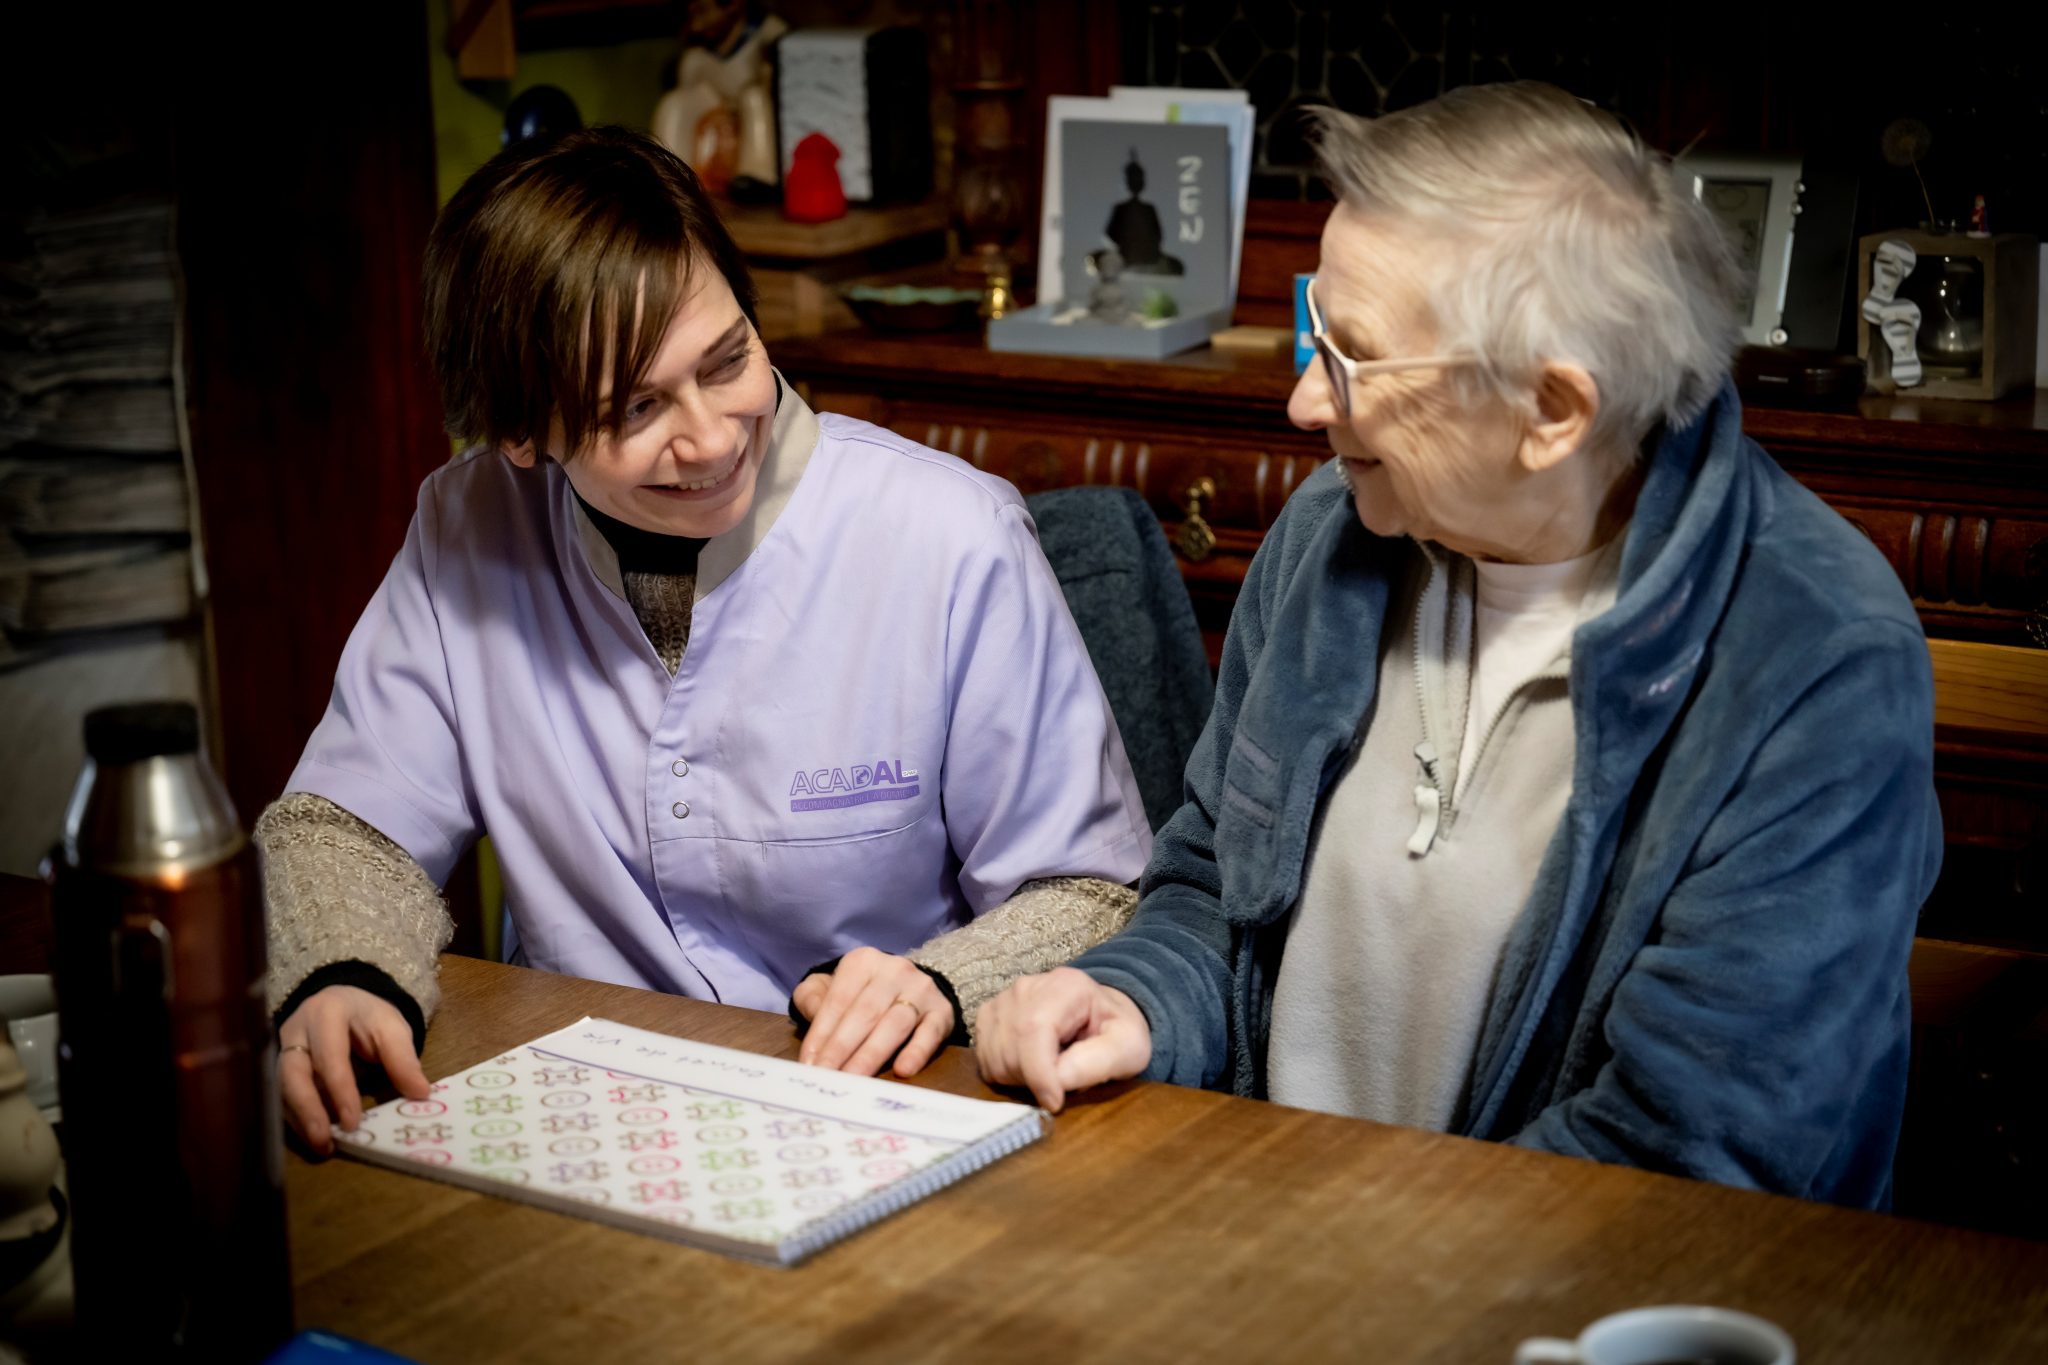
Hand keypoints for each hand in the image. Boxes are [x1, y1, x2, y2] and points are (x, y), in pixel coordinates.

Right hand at [277, 985, 430, 1155]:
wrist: (343, 1003)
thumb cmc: (368, 1017)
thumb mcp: (392, 1028)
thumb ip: (403, 1058)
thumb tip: (420, 1093)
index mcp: (327, 1013)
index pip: (329, 1055)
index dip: (340, 1091)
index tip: (352, 1122)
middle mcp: (296, 1029)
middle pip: (292, 1073)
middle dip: (307, 1109)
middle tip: (324, 1140)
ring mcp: (281, 1048)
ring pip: (280, 1087)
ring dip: (299, 1120)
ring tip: (321, 1145)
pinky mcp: (276, 1065)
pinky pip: (279, 1095)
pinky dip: (295, 1118)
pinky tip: (313, 1136)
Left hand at [792, 947, 954, 1077]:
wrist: (910, 988)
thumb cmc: (861, 994)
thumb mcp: (831, 986)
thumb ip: (813, 999)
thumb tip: (814, 1023)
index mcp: (863, 962)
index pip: (838, 1000)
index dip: (822, 1034)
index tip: (809, 1064)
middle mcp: (894, 970)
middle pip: (865, 1013)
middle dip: (842, 1049)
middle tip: (827, 1077)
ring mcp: (921, 990)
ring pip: (895, 1024)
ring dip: (872, 1055)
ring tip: (854, 1080)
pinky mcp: (942, 1011)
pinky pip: (930, 1033)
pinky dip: (918, 1051)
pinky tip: (903, 1070)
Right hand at [973, 967, 1150, 1112]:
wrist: (1101, 1013)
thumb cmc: (1117, 1031)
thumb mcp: (1129, 1048)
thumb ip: (1098, 1063)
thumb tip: (1056, 1081)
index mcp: (1066, 987)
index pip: (1035, 1028)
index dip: (1039, 1072)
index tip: (1055, 1102)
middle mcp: (1028, 987)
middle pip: (1011, 1046)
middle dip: (1032, 1080)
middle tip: (1060, 1086)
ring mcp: (1004, 999)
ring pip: (993, 1055)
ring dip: (1018, 1079)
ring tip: (1048, 1073)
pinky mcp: (990, 1015)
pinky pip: (984, 1057)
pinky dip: (1004, 1073)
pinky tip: (1030, 1068)